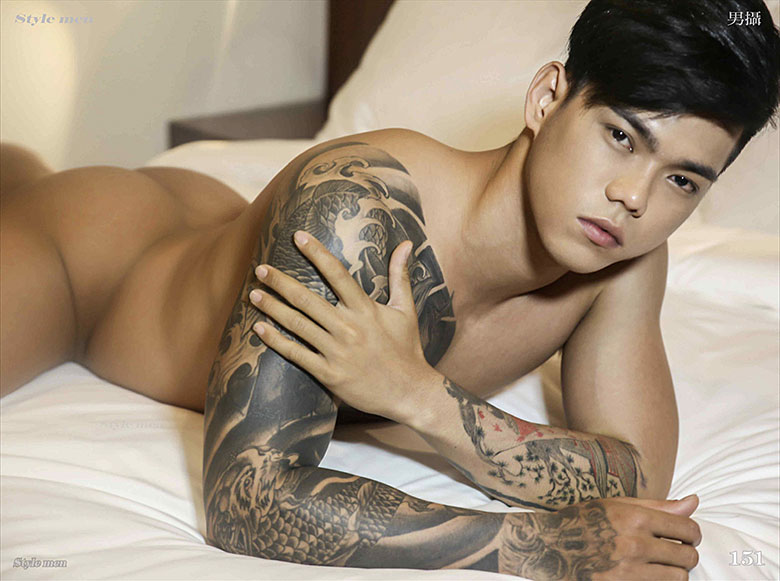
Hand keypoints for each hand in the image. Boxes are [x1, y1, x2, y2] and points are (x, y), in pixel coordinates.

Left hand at [249, 230, 438, 420]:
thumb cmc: (407, 349)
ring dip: (272, 308)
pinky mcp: (329, 374)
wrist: (409, 392)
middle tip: (260, 268)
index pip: (338, 274)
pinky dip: (276, 341)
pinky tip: (259, 329)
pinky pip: (296, 354)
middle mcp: (349, 328)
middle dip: (281, 282)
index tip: (299, 237)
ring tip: (253, 294)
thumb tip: (405, 243)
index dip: (317, 253)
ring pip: (298, 325)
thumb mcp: (406, 310)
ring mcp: (337, 352)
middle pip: (308, 299)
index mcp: (366, 310)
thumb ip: (400, 275)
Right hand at [500, 495, 701, 579]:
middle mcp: (634, 545)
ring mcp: (629, 572)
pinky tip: (645, 574)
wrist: (546, 547)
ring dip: (673, 573)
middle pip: (687, 556)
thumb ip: (657, 506)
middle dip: (685, 554)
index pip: (688, 529)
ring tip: (658, 566)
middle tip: (672, 552)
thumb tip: (694, 501)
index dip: (692, 533)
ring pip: (678, 579)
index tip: (684, 536)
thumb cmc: (581, 522)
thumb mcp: (615, 505)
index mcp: (635, 518)